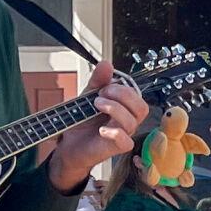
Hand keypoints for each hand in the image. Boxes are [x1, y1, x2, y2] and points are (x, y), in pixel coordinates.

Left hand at [48, 61, 149, 191]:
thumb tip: (106, 63)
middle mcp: (127, 120)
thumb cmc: (82, 122)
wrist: (69, 143)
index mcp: (124, 107)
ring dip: (114, 109)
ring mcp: (123, 134)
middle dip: (122, 96)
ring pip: (132, 121)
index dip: (122, 88)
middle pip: (141, 107)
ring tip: (97, 106)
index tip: (104, 87)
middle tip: (102, 95)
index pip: (136, 95)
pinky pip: (125, 141)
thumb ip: (98, 80)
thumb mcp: (88, 95)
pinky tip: (102, 129)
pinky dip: (115, 133)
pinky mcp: (116, 147)